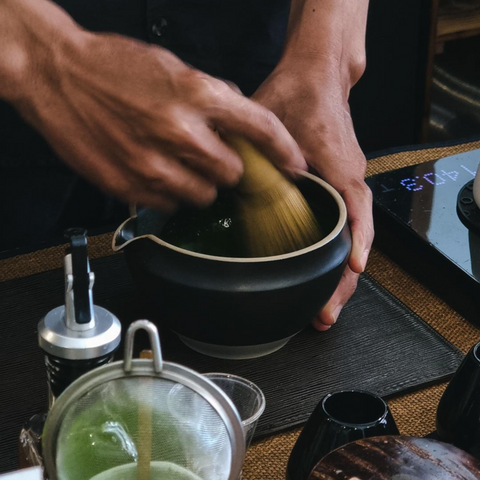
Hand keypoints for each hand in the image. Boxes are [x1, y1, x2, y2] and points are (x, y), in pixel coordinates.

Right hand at [3, 0, 305, 210]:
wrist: (57, 75)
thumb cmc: (113, 66)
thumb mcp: (174, 68)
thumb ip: (212, 100)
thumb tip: (239, 126)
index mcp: (197, 93)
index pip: (260, 128)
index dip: (285, 150)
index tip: (295, 165)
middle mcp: (180, 132)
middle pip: (233, 174)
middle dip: (227, 168)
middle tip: (209, 155)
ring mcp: (154, 164)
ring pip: (203, 196)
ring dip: (198, 183)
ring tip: (175, 162)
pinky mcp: (131, 186)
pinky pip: (170, 204)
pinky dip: (169, 193)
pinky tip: (154, 170)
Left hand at [253, 65, 373, 329]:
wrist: (318, 74)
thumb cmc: (299, 92)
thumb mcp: (268, 120)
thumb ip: (250, 153)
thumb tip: (224, 183)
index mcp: (339, 167)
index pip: (355, 214)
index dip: (354, 245)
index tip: (350, 273)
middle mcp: (351, 180)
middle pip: (355, 239)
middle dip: (341, 281)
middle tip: (324, 314)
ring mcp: (348, 185)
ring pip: (351, 239)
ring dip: (339, 275)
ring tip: (324, 307)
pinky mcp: (339, 186)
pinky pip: (344, 227)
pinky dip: (335, 255)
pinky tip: (321, 275)